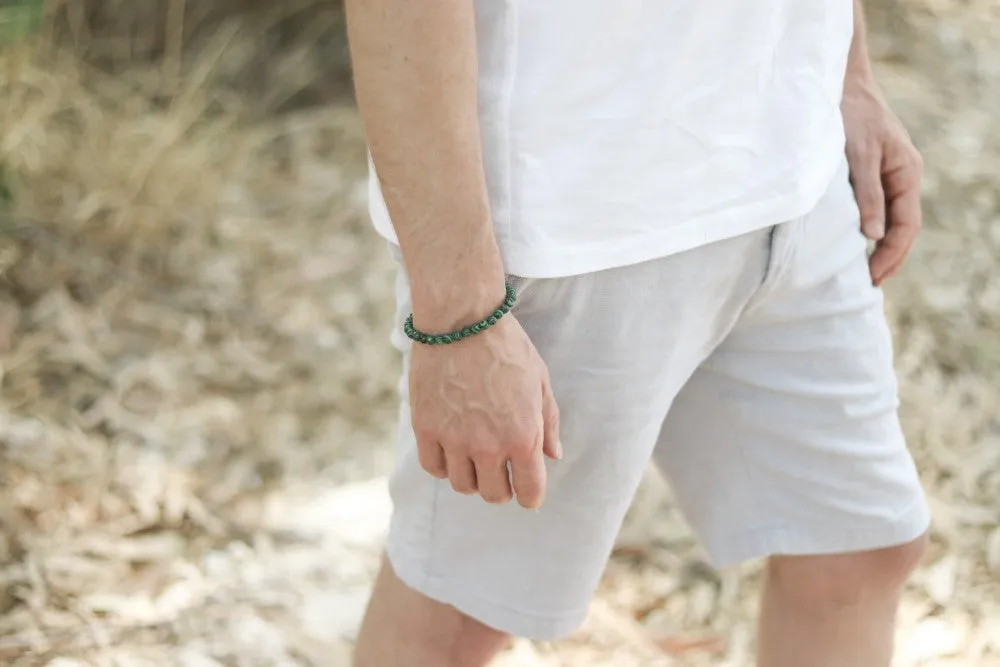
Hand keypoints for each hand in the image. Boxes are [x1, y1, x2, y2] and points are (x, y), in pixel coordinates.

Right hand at [408, 314, 561, 508]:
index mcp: (523, 437)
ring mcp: (454, 440)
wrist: (461, 321)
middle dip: (501, 487)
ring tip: (474, 456)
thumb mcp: (540, 381)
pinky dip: (444, 464)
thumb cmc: (506, 347)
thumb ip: (548, 423)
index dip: (530, 495)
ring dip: (471, 476)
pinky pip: (434, 468)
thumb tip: (553, 454)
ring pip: (463, 485)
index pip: (529, 493)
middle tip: (500, 469)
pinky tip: (451, 448)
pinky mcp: (426, 429)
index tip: (526, 489)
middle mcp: (488, 446)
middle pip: (493, 495)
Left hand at [842, 77, 924, 285]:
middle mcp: (900, 177)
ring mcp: (885, 176)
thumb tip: (873, 236)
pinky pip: (873, 209)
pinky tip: (851, 244)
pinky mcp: (867, 174)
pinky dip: (866, 230)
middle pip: (901, 228)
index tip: (872, 278)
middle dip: (887, 258)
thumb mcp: (858, 155)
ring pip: (887, 220)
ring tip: (861, 273)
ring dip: (877, 247)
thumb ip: (867, 195)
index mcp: (906, 173)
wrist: (838, 84)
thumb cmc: (850, 113)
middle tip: (867, 285)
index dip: (891, 255)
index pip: (906, 226)